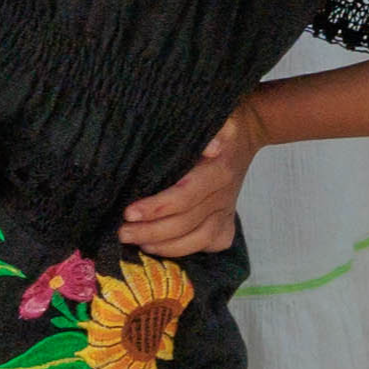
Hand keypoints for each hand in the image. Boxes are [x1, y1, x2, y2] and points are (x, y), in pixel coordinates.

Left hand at [118, 102, 268, 257]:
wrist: (246, 132)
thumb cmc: (218, 124)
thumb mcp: (214, 117)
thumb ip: (209, 130)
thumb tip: (210, 146)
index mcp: (219, 171)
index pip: (185, 196)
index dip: (157, 208)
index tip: (129, 212)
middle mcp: (224, 196)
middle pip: (186, 223)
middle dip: (151, 231)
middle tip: (121, 232)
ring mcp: (227, 212)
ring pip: (197, 240)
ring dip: (164, 246)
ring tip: (136, 242)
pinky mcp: (227, 223)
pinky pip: (208, 245)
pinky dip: (184, 250)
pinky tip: (160, 248)